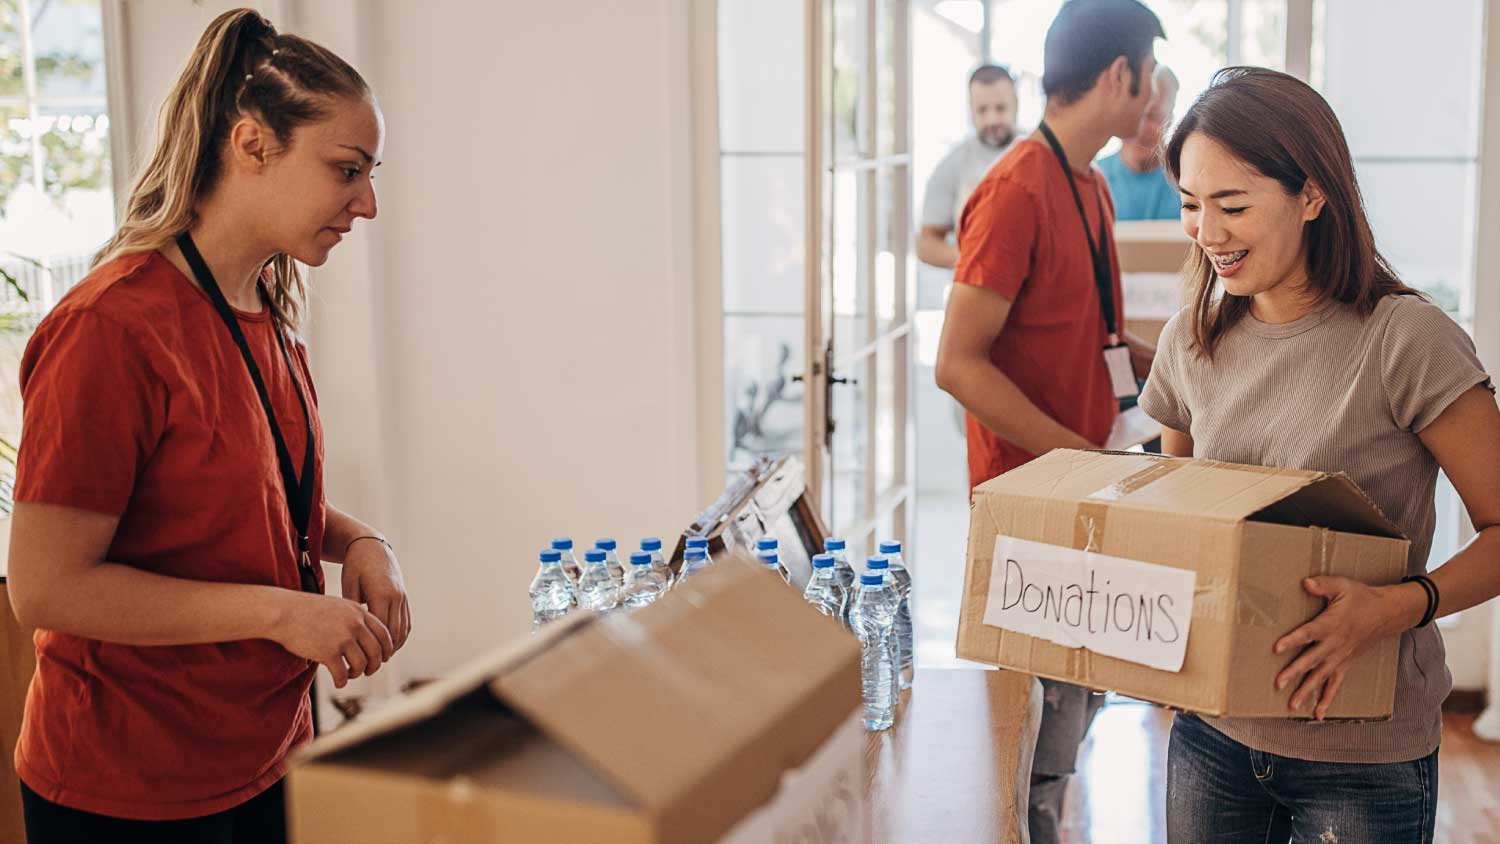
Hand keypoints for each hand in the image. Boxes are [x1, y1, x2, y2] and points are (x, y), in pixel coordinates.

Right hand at [270, 591, 393, 687]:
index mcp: (358, 611)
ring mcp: (342, 638)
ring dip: (358, 673)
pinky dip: (342, 681)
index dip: (386, 649)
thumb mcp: (337, 607)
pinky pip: (342, 673)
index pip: (384, 633)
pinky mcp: (328, 652)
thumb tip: (366, 636)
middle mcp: (354, 624)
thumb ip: (353, 618)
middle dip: (375, 665)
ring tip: (349, 675)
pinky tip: (338, 682)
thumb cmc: (306, 610)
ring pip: (362, 664)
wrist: (283, 612)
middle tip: (369, 671)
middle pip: (377, 651)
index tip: (382, 658)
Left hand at [342, 537, 412, 650]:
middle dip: (385, 652)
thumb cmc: (355, 565)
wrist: (371, 546)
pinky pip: (407, 621)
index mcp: (382, 594)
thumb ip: (353, 609)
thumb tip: (351, 632)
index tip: (364, 660)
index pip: (382, 629)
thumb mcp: (348, 585)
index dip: (375, 648)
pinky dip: (401, 635)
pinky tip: (391, 645)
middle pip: (395, 632)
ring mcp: (402, 597)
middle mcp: (396, 597)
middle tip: (372, 666)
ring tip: (381, 659)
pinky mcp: (404, 596)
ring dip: (394, 646)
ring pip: (403, 629)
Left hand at [1272, 577, 1424, 718]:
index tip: (1276, 648)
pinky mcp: (1345, 664)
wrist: (1386, 613)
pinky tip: (1317, 714)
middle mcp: (1334, 645)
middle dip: (1294, 672)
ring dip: (1307, 691)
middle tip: (1278, 683)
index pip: (1308, 634)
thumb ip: (1323, 585)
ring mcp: (1340, 658)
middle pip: (1311, 660)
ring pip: (1321, 677)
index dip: (1292, 640)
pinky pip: (1335, 685)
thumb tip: (1305, 583)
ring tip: (1292, 705)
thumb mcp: (1343, 586)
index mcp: (1330, 625)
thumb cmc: (1361, 598)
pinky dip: (1327, 700)